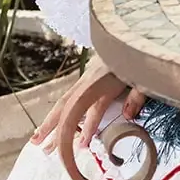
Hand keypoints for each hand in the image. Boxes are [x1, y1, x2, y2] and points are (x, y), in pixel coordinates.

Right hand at [31, 55, 146, 154]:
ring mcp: (87, 78)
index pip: (91, 111)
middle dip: (52, 128)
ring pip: (65, 102)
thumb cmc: (138, 54)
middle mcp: (89, 81)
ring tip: (36, 138)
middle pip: (67, 107)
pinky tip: (58, 119)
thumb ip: (137, 95)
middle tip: (41, 146)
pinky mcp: (89, 75)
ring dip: (50, 121)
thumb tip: (128, 115)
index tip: (80, 147)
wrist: (132, 31)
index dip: (86, 130)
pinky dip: (62, 110)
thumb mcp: (143, 75)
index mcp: (102, 82)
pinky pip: (71, 96)